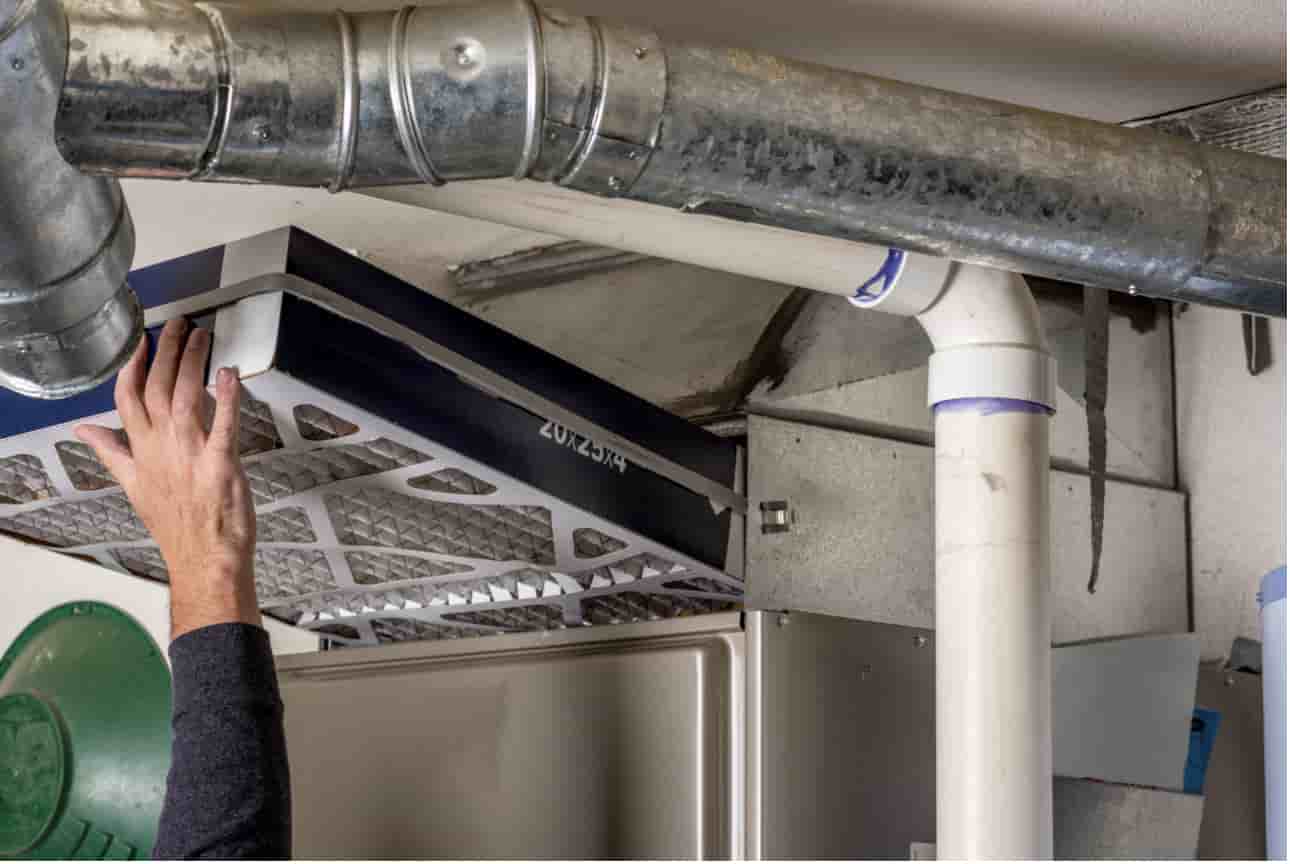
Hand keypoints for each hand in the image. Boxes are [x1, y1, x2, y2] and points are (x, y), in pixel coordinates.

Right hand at [76, 318, 260, 638]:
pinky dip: (228, 397)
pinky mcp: (220, 466)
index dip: (133, 366)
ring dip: (193, 363)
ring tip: (201, 337)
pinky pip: (224, 425)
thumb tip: (84, 431)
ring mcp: (190, 456)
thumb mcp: (134, 487)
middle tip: (179, 324)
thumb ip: (110, 452)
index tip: (141, 341)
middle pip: (156, 389)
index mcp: (140, 452)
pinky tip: (231, 373)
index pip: (127, 399)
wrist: (203, 562)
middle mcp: (162, 449)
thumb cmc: (177, 526)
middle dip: (166, 352)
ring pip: (185, 397)